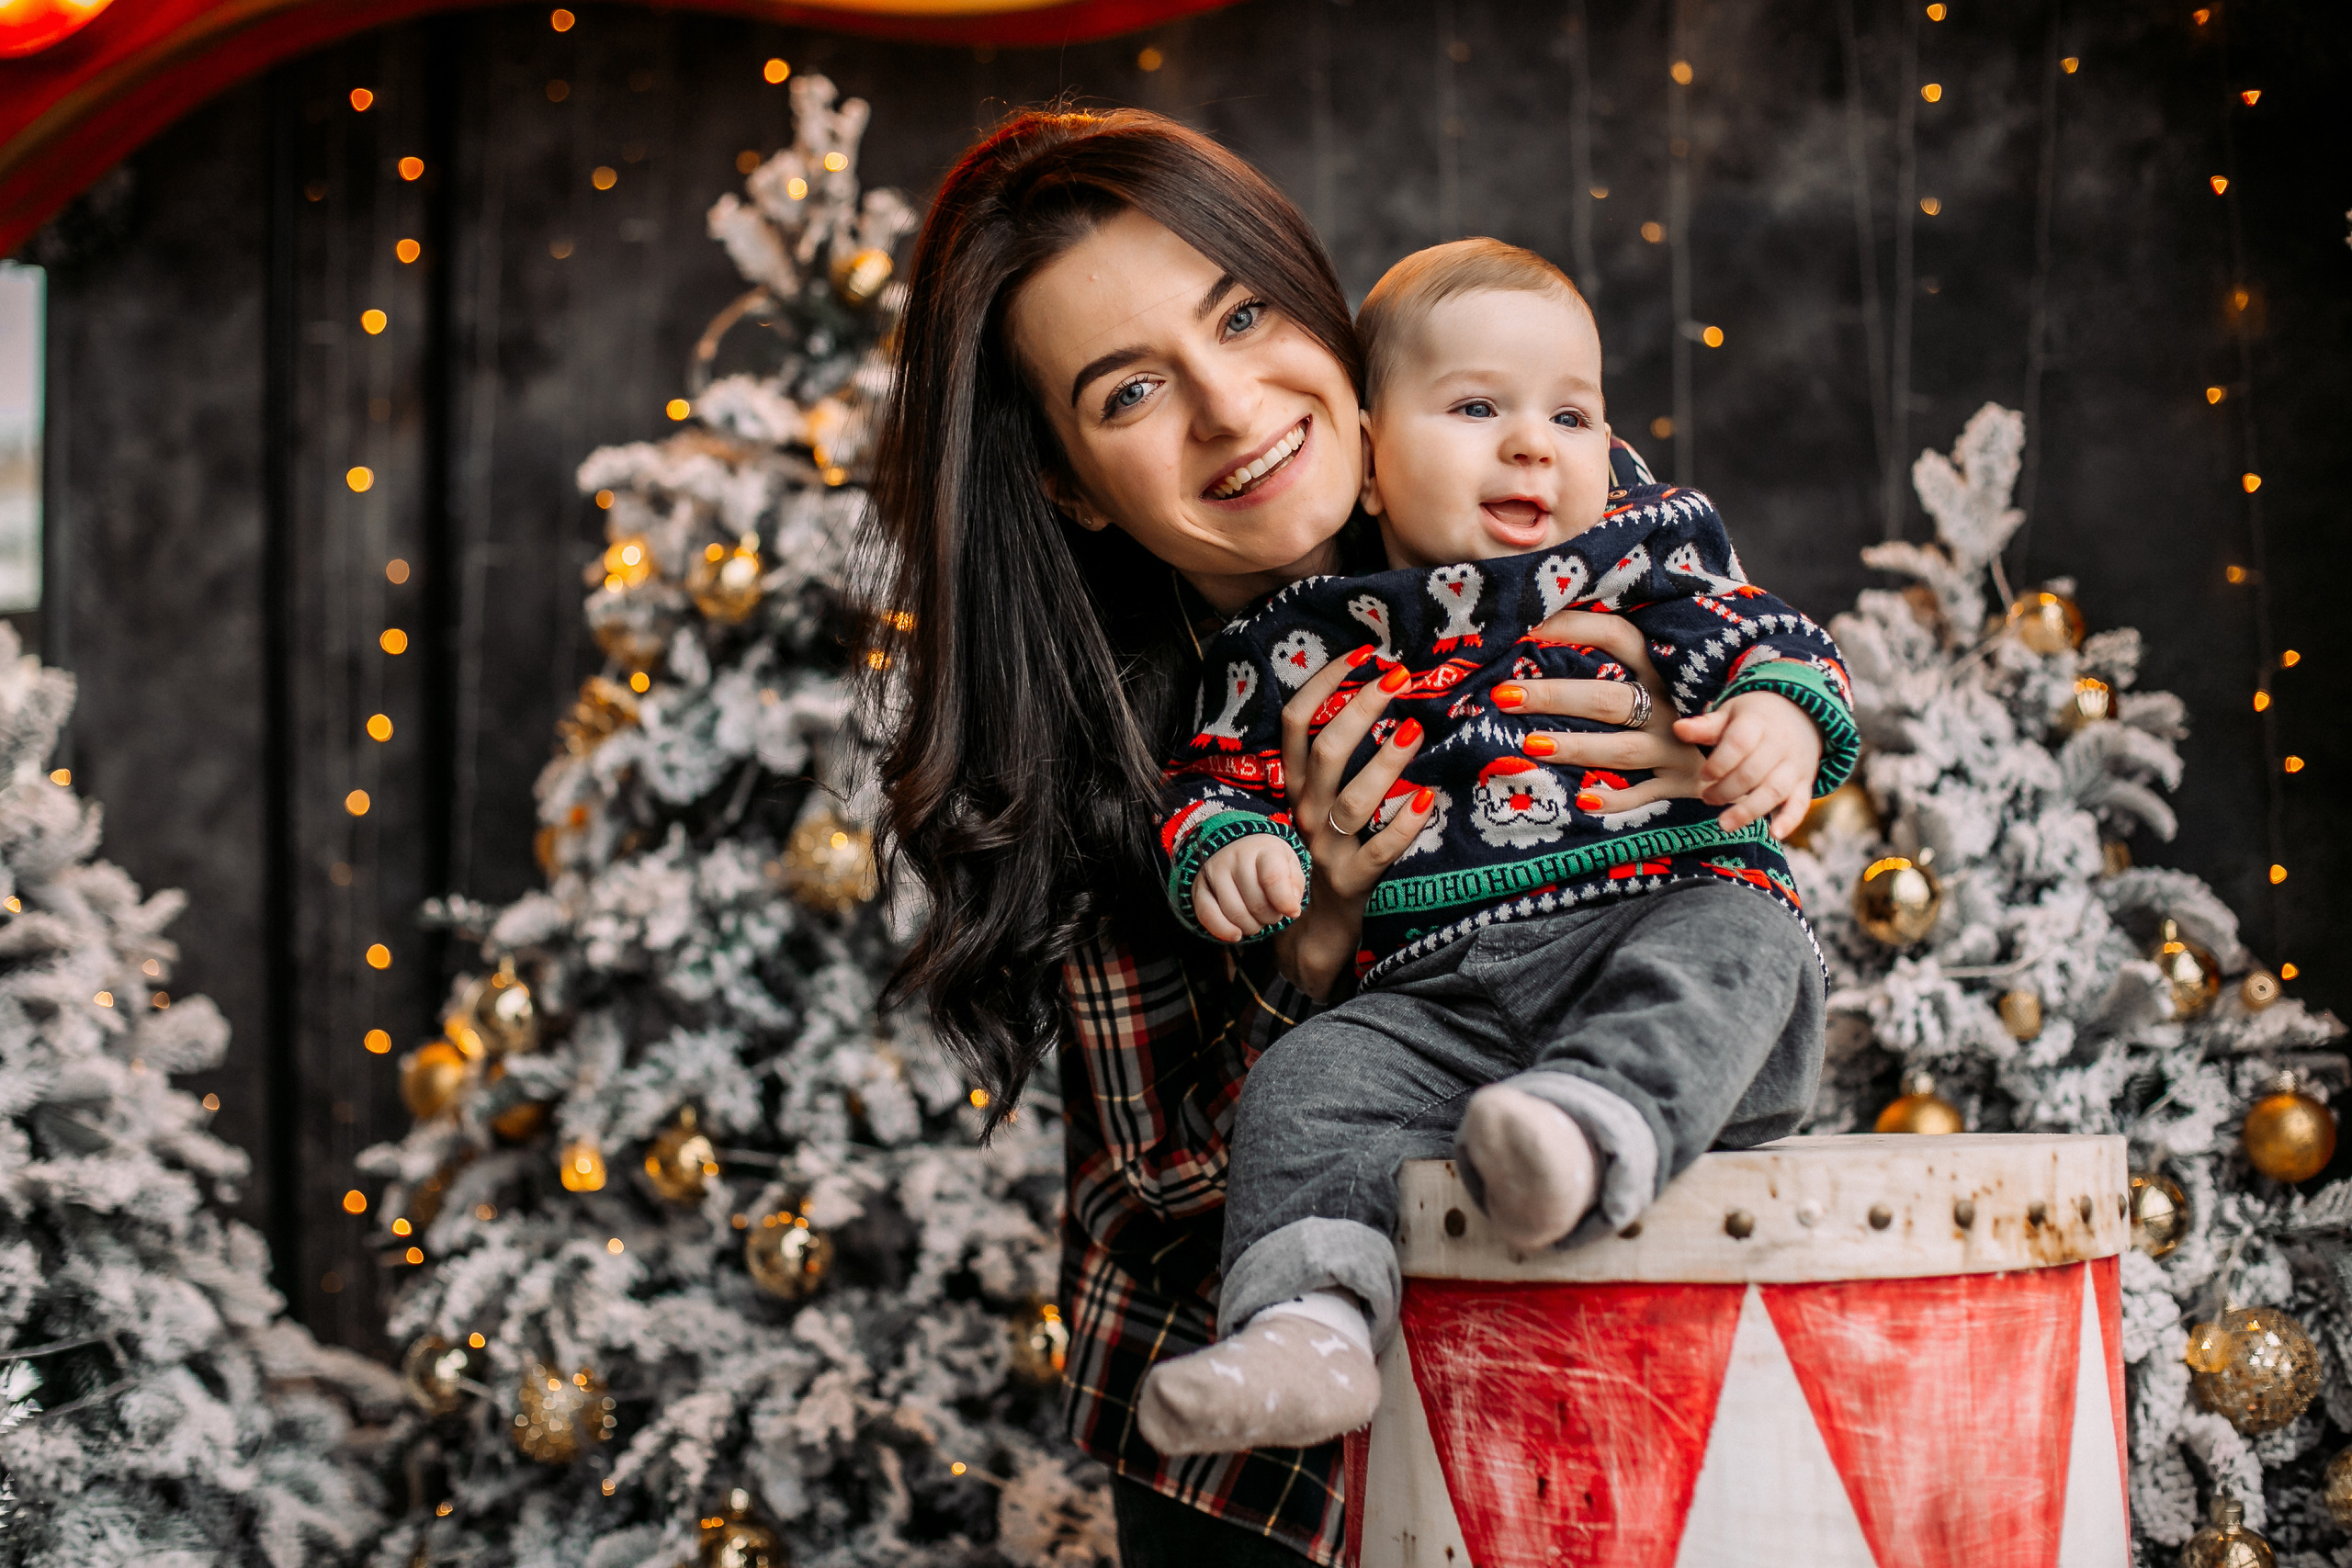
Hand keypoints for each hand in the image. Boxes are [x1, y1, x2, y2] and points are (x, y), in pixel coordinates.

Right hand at [1192, 835, 1306, 943]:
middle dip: (1270, 917)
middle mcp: (1236, 857)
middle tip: (1273, 913)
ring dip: (1251, 926)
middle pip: (1256, 903)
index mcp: (1264, 849)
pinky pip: (1207, 915)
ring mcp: (1215, 871)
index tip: (1292, 912)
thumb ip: (1295, 885)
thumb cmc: (1268, 862)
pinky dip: (1223, 930)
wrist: (1238, 848)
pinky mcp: (1199, 886)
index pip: (1273, 878)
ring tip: (1257, 919)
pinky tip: (1236, 934)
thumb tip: (1291, 908)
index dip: (1284, 901)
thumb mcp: (1290, 866)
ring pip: (1234, 913)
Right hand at [1268, 646, 1435, 999]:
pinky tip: (1428, 801)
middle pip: (1324, 751)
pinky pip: (1381, 851)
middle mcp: (1305, 813)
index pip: (1295, 723)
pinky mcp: (1354, 883)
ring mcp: (1327, 850)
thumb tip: (1378, 697)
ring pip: (1351, 799)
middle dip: (1361, 708)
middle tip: (1398, 676)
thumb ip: (1336, 762)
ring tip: (1416, 730)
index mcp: (1296, 788)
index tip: (1362, 652)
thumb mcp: (1319, 805)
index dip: (1323, 683)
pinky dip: (1404, 826)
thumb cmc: (1328, 855)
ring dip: (1385, 762)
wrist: (1313, 932)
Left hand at [1493, 609, 1705, 816]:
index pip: (1617, 636)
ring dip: (1576, 747)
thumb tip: (1543, 633)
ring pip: (1622, 748)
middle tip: (1505, 695)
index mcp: (1661, 668)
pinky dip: (1616, 800)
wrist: (1748, 747)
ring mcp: (1677, 746)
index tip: (1527, 628)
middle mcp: (1670, 704)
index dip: (1574, 627)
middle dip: (1555, 696)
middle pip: (1608, 698)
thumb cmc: (1685, 703)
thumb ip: (1615, 657)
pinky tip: (1583, 800)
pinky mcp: (1682, 783)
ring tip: (1530, 745)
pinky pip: (1645, 795)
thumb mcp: (1661, 673)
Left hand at [1672, 689, 1821, 836]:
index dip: (1718, 763)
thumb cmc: (1754, 719)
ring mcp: (1794, 766)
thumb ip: (1706, 726)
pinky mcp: (1804, 784)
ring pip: (1774, 791)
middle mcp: (1779, 744)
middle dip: (1726, 790)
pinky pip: (1801, 804)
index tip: (1703, 775)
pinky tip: (1775, 834)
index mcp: (1757, 723)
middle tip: (1707, 798)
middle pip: (1753, 772)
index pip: (1739, 743)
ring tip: (1724, 824)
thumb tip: (1678, 729)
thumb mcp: (1730, 714)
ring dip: (1748, 810)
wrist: (1800, 716)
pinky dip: (1790, 820)